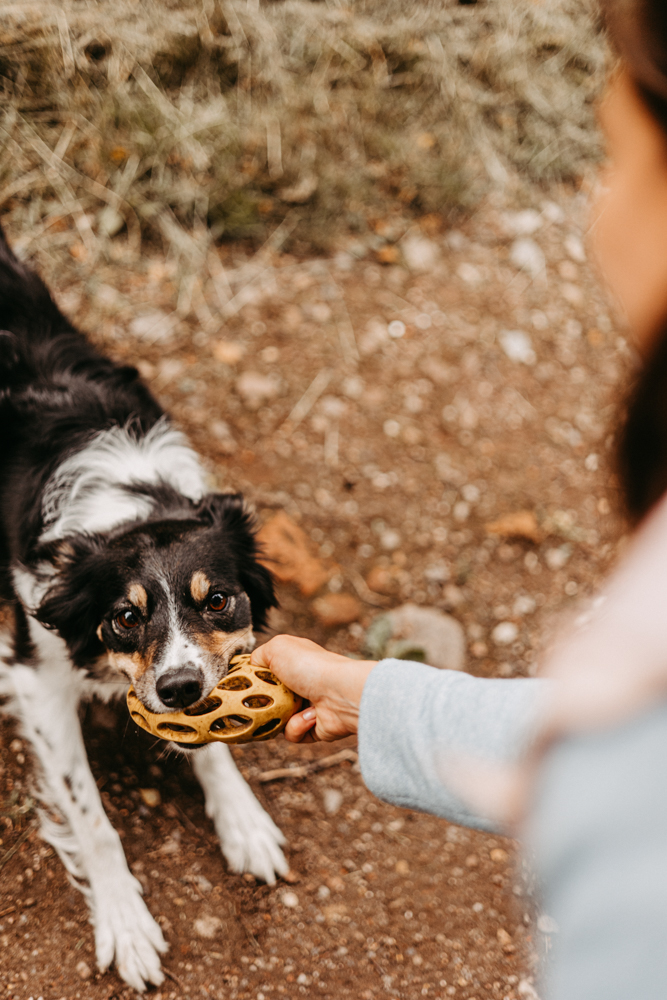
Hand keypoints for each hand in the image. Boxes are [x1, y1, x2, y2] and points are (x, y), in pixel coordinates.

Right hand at [251, 635, 376, 742]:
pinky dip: (297, 727)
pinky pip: (293, 734)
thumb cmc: (310, 666)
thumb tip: (252, 667)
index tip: (245, 687)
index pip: (269, 673)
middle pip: (271, 699)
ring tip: (297, 708)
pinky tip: (310, 717)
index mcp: (295, 663)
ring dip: (283, 716)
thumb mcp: (277, 647)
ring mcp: (309, 706)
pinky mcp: (315, 727)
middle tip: (262, 704)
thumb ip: (259, 655)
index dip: (257, 680)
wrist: (340, 693)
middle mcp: (303, 683)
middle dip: (265, 704)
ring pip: (278, 719)